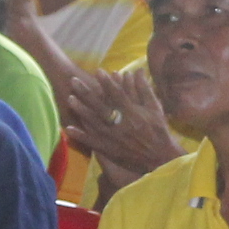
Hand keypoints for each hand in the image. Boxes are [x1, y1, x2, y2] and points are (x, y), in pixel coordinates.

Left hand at [61, 66, 180, 188]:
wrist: (160, 158)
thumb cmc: (158, 131)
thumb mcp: (155, 108)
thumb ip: (145, 89)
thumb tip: (137, 70)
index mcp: (133, 113)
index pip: (117, 95)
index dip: (107, 83)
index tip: (97, 71)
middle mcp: (121, 124)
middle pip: (100, 106)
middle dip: (86, 93)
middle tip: (74, 81)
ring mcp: (113, 138)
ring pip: (94, 122)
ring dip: (81, 110)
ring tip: (70, 99)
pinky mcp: (110, 150)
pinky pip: (93, 142)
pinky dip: (80, 136)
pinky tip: (68, 129)